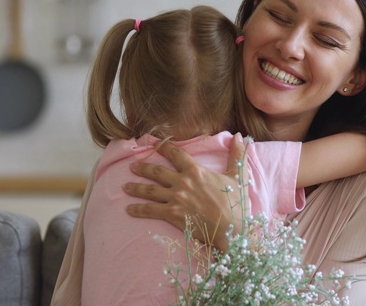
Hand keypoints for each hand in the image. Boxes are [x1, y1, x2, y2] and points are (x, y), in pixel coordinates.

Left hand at [123, 133, 246, 250]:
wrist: (231, 229)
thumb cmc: (236, 204)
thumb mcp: (238, 176)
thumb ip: (236, 155)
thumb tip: (240, 136)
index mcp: (196, 171)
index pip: (176, 154)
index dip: (164, 147)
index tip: (154, 144)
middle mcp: (182, 182)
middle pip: (157, 172)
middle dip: (143, 168)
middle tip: (132, 166)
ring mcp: (175, 198)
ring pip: (150, 190)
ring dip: (136, 187)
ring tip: (125, 186)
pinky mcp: (172, 214)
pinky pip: (150, 210)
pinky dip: (138, 209)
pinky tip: (129, 209)